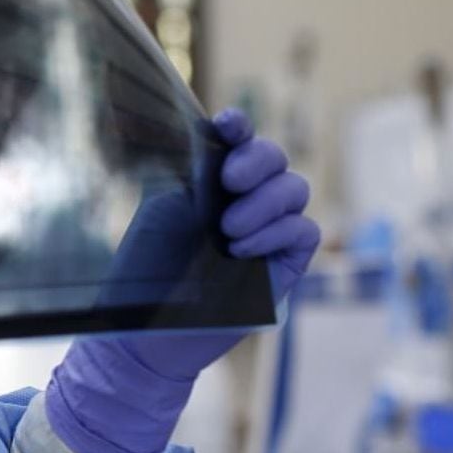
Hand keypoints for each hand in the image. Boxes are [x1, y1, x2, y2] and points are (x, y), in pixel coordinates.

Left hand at [45, 110, 320, 452]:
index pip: (238, 140)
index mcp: (212, 181)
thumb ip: (194, 173)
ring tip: (227, 230)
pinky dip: (276, 232)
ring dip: (264, 202)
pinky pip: (305, 231)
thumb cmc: (147, 270)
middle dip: (257, 160)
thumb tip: (215, 137)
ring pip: (295, 189)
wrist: (148, 327)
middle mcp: (245, 200)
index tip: (228, 125)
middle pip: (275, 158)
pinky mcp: (286, 264)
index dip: (240, 126)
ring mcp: (268, 230)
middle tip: (229, 179)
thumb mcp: (164, 211)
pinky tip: (240, 251)